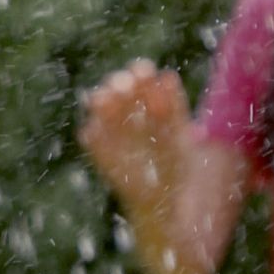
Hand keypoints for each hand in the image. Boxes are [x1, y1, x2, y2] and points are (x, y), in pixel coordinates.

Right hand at [78, 59, 195, 206]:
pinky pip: (92, 139)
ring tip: (103, 98)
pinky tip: (93, 130)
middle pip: (120, 90)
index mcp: (151, 103)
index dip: (141, 73)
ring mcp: (113, 131)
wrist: (166, 202)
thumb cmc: (178, 165)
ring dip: (102, 102)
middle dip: (120, 83)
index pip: (142, 80)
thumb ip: (174, 108)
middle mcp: (129, 112)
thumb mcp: (181, 136)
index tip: (142, 71)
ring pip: (102, 109)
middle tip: (123, 83)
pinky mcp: (101, 152)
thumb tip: (166, 77)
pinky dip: (92, 134)